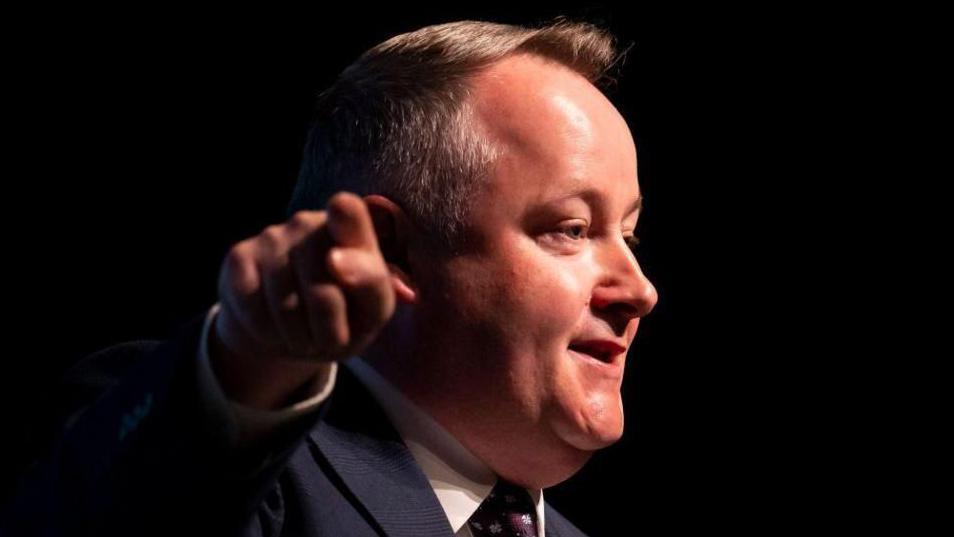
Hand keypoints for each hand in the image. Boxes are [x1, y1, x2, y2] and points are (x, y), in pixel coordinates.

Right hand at [209, 192, 395, 408]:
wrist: (293, 333)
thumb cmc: (346, 316)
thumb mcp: (373, 309)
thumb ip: (371, 282)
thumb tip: (334, 258)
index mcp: (353, 230)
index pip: (350, 213)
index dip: (345, 223)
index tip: (337, 252)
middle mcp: (310, 223)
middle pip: (322, 295)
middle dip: (328, 333)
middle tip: (329, 336)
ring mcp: (272, 236)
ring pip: (285, 307)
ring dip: (299, 339)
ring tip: (305, 334)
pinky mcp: (239, 256)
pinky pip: (253, 310)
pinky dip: (268, 334)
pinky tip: (274, 327)